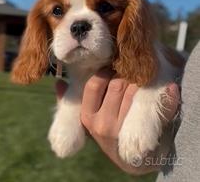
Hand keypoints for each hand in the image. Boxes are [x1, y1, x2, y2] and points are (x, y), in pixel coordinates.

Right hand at [55, 70, 179, 174]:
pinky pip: (154, 110)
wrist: (132, 158)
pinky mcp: (144, 136)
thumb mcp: (87, 117)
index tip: (113, 69)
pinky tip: (170, 88)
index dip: (106, 72)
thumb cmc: (107, 130)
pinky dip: (167, 97)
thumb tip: (58, 83)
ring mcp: (123, 131)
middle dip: (126, 75)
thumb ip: (71, 100)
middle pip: (118, 85)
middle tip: (131, 72)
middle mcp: (102, 124)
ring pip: (135, 92)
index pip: (95, 83)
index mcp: (87, 116)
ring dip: (141, 81)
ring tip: (143, 79)